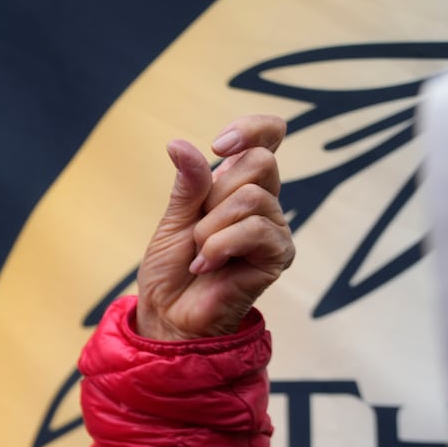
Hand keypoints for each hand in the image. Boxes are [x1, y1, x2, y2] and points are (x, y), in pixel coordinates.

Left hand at [135, 114, 294, 340]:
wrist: (169, 316)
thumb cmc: (171, 272)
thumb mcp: (173, 221)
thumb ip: (187, 185)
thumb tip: (180, 144)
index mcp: (237, 187)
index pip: (268, 139)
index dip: (252, 130)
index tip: (220, 145)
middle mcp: (263, 204)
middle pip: (260, 162)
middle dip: (215, 195)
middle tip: (198, 229)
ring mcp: (274, 229)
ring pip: (253, 197)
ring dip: (211, 228)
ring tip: (199, 255)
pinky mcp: (278, 256)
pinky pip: (256, 229)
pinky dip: (220, 246)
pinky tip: (207, 266)